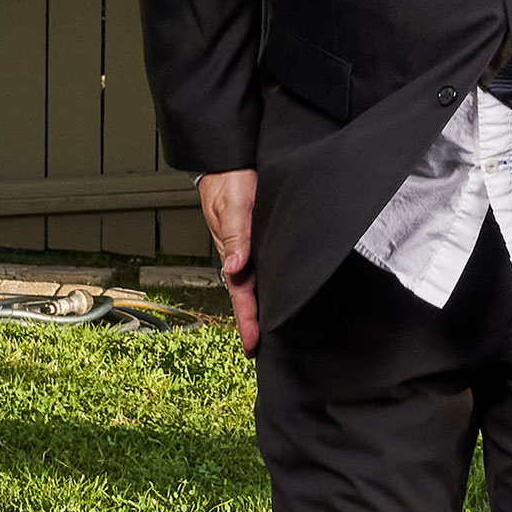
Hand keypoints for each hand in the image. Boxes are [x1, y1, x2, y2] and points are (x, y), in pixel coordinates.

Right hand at [198, 168, 259, 352]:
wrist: (230, 158)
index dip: (247, 322)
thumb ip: (236, 236)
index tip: (253, 347)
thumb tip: (234, 267)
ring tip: (276, 333)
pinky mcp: (259, 238)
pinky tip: (282, 292)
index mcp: (232, 252)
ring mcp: (249, 248)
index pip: (241, 294)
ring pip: (257, 285)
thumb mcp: (233, 206)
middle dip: (256, 324)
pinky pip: (266, 268)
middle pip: (249, 296)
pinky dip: (272, 285)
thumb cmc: (229, 179)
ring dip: (264, 307)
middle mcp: (241, 254)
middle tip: (266, 353)